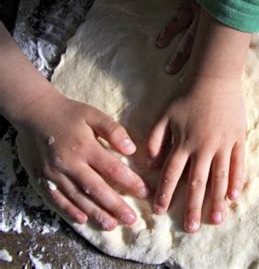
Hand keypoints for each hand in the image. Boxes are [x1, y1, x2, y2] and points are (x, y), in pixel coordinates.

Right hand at [17, 91, 149, 229]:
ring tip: (112, 225)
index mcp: (85, 147)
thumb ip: (113, 130)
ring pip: (77, 198)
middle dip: (116, 206)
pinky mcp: (41, 179)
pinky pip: (56, 199)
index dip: (131, 182)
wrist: (33, 113)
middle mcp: (69, 163)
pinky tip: (83, 220)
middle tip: (131, 219)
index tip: (145, 193)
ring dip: (96, 213)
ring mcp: (54, 174)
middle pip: (96, 189)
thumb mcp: (93, 114)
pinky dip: (69, 211)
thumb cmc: (68, 114)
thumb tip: (131, 149)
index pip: (113, 169)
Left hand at [147, 77, 245, 232]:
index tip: (161, 211)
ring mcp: (223, 144)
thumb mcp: (164, 114)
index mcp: (183, 142)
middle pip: (197, 182)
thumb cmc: (188, 96)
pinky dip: (236, 181)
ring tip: (216, 220)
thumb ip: (154, 139)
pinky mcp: (237, 139)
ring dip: (216, 200)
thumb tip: (149, 163)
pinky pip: (238, 164)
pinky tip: (234, 197)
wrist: (215, 78)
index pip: (172, 174)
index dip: (166, 194)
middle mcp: (203, 148)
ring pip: (220, 177)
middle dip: (193, 207)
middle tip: (192, 228)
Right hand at [155, 0, 258, 73]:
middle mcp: (207, 17)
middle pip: (195, 42)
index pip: (217, 44)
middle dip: (186, 60)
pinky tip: (159, 40)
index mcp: (224, 19)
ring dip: (177, 50)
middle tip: (178, 76)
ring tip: (169, 67)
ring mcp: (198, 8)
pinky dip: (169, 28)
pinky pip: (178, 15)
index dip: (210, 62)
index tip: (204, 77)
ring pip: (185, 32)